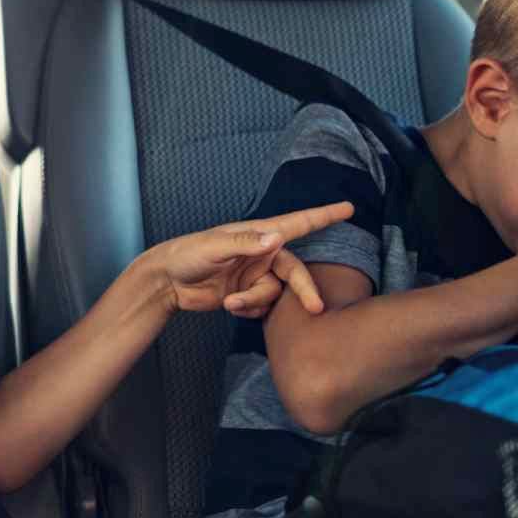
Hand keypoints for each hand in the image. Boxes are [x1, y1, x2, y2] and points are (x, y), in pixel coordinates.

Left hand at [149, 201, 356, 317]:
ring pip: (275, 294)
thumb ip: (245, 243)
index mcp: (258, 234)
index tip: (349, 207)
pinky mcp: (246, 294)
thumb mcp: (214, 246)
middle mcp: (262, 254)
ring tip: (230, 302)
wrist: (167, 282)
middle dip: (304, 290)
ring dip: (255, 301)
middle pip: (294, 273)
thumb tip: (276, 238)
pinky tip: (230, 305)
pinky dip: (249, 309)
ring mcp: (255, 275)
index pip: (297, 224)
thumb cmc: (187, 254)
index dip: (324, 216)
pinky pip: (261, 306)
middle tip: (316, 308)